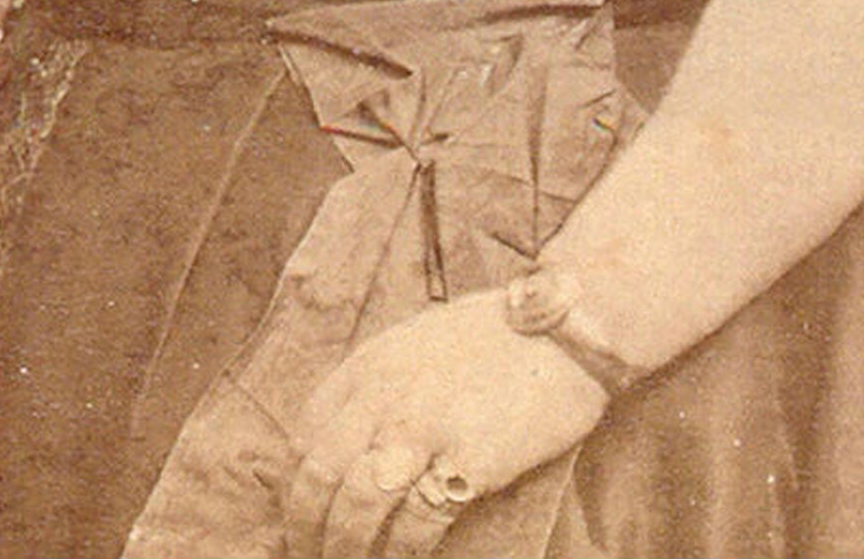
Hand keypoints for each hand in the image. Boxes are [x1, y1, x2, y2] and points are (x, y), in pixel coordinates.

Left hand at [284, 288, 608, 558]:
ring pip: (356, 508)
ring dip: (346, 549)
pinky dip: (400, 557)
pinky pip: (415, 527)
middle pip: (320, 476)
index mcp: (373, 363)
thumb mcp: (421, 341)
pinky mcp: (467, 462)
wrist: (567, 328)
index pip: (306, 433)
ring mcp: (425, 428)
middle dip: (307, 526)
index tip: (302, 513)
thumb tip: (354, 440)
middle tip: (311, 552)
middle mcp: (387, 394)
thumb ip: (382, 385)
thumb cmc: (499, 336)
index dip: (296, 485)